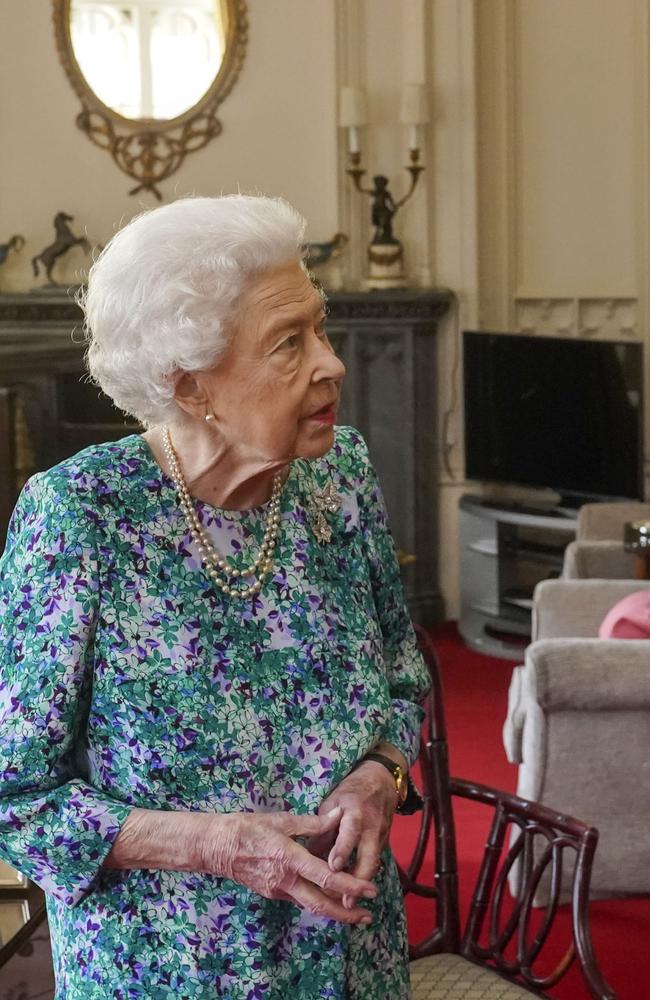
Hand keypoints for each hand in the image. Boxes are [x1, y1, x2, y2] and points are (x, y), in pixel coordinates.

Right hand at [201, 806, 376, 924]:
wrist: (215, 847)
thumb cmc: (247, 828)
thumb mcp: (281, 820)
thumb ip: (313, 822)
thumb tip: (339, 815)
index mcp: (289, 859)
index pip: (325, 877)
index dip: (350, 885)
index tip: (370, 890)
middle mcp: (285, 881)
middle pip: (320, 905)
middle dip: (346, 913)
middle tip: (368, 917)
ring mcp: (277, 890)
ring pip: (310, 905)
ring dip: (333, 911)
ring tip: (355, 912)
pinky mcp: (272, 893)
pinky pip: (299, 899)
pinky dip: (316, 900)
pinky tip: (329, 897)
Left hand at [308, 762, 397, 906]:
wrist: (381, 782)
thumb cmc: (350, 792)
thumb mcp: (332, 802)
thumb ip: (322, 828)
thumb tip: (308, 855)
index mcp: (355, 811)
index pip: (350, 832)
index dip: (343, 850)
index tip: (333, 867)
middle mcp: (371, 827)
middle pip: (368, 857)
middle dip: (357, 881)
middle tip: (345, 902)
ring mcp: (380, 837)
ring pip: (372, 865)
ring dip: (360, 885)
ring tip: (345, 905)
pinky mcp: (383, 845)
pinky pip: (373, 863)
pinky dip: (362, 878)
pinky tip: (350, 892)